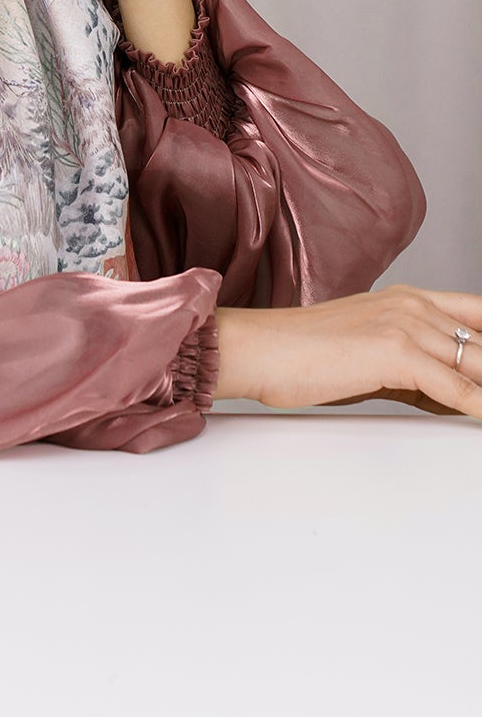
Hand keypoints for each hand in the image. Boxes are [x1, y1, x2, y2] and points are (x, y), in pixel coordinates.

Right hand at [213, 284, 481, 419]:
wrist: (257, 349)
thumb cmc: (301, 355)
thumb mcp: (372, 357)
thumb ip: (420, 372)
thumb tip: (458, 398)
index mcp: (409, 299)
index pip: (479, 315)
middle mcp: (412, 304)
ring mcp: (405, 324)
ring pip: (477, 363)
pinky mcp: (395, 352)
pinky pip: (458, 388)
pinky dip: (477, 408)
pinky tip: (481, 418)